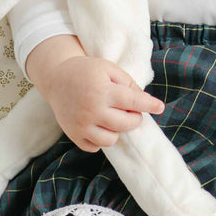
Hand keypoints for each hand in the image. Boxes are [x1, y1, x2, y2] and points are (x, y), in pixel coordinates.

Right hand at [39, 55, 164, 151]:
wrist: (56, 78)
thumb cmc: (86, 71)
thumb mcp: (108, 68)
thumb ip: (128, 82)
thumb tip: (144, 100)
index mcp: (102, 90)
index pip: (133, 102)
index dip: (149, 105)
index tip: (160, 107)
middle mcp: (92, 110)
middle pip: (126, 124)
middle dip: (134, 118)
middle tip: (130, 110)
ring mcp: (82, 125)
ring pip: (111, 139)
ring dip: (117, 130)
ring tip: (111, 117)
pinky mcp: (73, 134)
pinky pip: (95, 147)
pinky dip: (100, 139)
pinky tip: (98, 125)